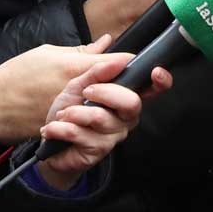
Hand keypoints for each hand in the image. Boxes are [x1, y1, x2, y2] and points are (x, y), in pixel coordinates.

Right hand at [0, 35, 135, 143]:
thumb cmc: (16, 75)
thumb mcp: (48, 53)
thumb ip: (82, 51)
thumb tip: (107, 42)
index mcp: (76, 69)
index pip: (117, 63)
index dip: (130, 62)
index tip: (140, 60)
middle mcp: (79, 93)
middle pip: (118, 89)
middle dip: (128, 85)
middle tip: (136, 81)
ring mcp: (73, 115)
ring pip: (107, 109)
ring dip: (113, 104)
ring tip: (115, 98)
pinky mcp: (66, 131)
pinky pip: (89, 125)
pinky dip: (94, 119)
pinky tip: (94, 114)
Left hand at [37, 52, 167, 189]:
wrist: (51, 142)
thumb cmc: (69, 111)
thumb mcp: (79, 85)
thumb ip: (98, 72)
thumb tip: (119, 60)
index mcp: (126, 98)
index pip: (153, 90)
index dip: (161, 81)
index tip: (155, 72)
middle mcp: (127, 118)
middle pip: (131, 102)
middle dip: (105, 92)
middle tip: (86, 92)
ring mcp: (114, 136)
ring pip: (100, 117)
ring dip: (74, 112)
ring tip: (63, 114)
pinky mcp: (98, 151)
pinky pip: (80, 134)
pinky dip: (60, 128)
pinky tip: (54, 129)